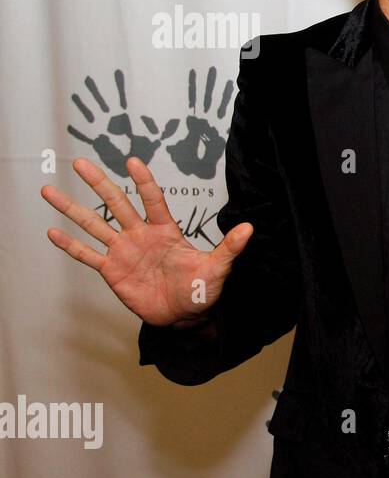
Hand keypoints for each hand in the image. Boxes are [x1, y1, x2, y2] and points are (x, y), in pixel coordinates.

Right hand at [40, 156, 252, 326]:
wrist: (184, 315)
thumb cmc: (202, 290)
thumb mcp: (218, 269)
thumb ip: (229, 248)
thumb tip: (249, 229)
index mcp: (165, 230)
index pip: (152, 200)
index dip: (143, 181)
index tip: (132, 161)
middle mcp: (140, 235)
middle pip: (116, 203)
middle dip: (99, 183)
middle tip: (80, 163)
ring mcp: (123, 251)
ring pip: (94, 224)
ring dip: (72, 209)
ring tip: (49, 191)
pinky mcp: (112, 270)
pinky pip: (88, 255)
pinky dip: (71, 245)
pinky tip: (52, 231)